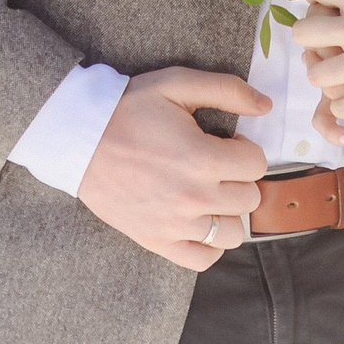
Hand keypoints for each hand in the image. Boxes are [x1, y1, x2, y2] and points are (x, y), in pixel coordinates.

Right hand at [77, 67, 271, 270]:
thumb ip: (226, 89)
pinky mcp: (157, 241)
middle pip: (249, 198)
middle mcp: (194, 197)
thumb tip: (265, 106)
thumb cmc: (128, 109)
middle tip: (216, 165)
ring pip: (234, 233)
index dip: (244, 149)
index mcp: (202, 158)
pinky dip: (209, 244)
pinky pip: (204, 259)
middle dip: (238, 178)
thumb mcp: (176, 84)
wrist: (78, 139)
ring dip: (228, 212)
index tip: (226, 144)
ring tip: (208, 193)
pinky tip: (199, 221)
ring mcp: (176, 224)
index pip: (256, 164)